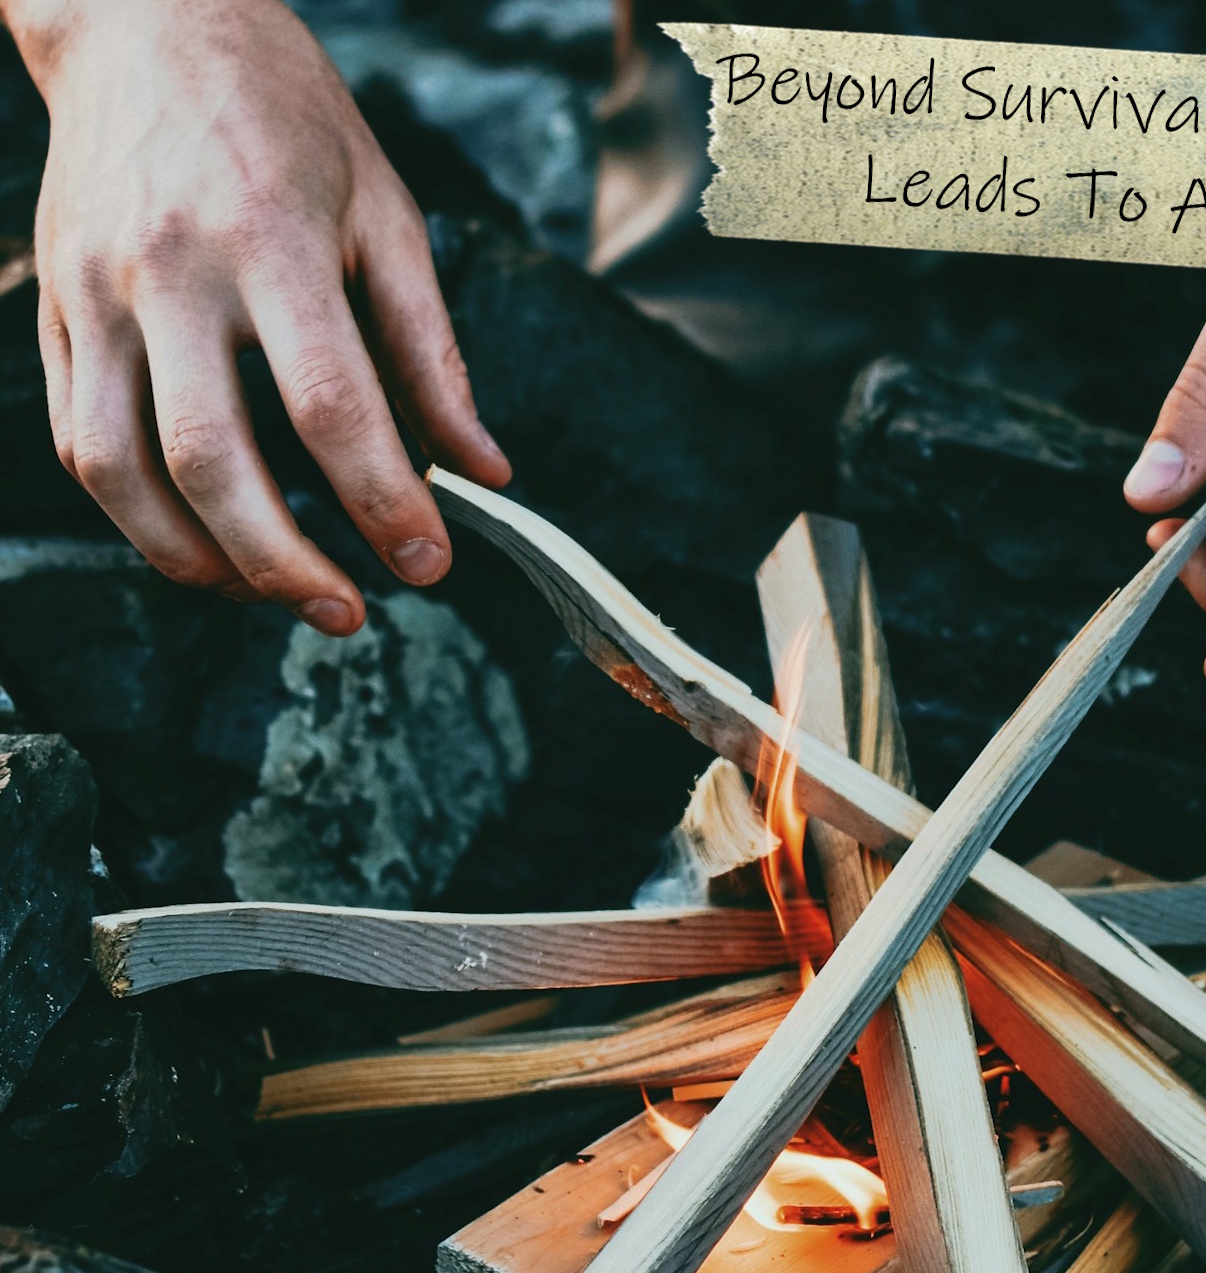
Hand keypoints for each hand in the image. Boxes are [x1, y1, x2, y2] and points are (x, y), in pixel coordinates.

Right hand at [10, 0, 510, 634]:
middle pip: (214, 459)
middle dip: (286, 563)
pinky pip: (80, 443)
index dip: (383, 504)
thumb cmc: (287, 119)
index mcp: (274, 241)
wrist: (146, 21)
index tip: (427, 566)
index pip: (332, 407)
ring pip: (123, 468)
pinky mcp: (53, 308)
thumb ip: (434, 353)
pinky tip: (201, 543)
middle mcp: (171, 271)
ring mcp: (95, 292)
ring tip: (272, 594)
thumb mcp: (389, 215)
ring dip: (199, 558)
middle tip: (349, 612)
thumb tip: (485, 470)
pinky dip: (137, 516)